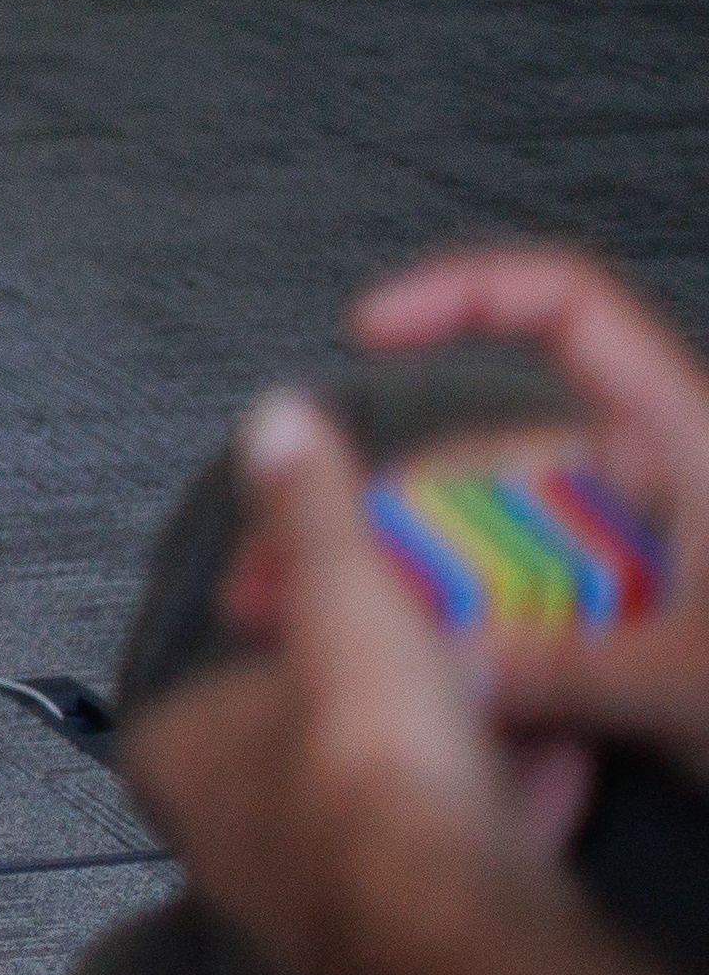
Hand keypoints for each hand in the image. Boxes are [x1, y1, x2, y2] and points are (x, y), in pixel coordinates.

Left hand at [126, 389, 581, 974]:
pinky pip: (444, 853)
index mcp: (174, 755)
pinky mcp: (391, 947)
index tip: (377, 613)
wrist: (455, 908)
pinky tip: (546, 778)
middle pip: (321, 733)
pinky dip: (495, 810)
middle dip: (397, 696)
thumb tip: (277, 421)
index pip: (233, 669)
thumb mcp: (345, 595)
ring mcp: (301, 901)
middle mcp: (215, 839)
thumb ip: (315, 515)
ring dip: (456, 751)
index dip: (317, 633)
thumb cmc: (375, 757)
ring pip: (389, 795)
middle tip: (460, 657)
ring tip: (509, 705)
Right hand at [352, 248, 708, 779]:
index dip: (463, 294)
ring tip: (334, 642)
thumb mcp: (701, 677)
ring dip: (417, 591)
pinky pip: (528, 611)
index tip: (369, 326)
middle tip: (306, 573)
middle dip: (392, 514)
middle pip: (495, 459)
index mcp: (685, 439)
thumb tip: (434, 668)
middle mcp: (656, 482)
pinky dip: (471, 640)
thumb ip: (564, 669)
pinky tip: (415, 681)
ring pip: (500, 546)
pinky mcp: (637, 620)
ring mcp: (640, 553)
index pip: (568, 309)